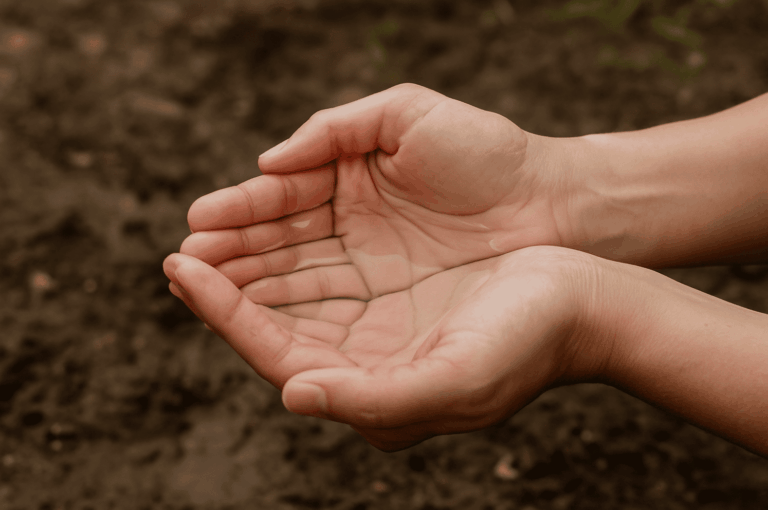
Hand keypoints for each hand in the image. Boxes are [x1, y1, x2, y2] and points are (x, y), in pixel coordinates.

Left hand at [162, 246, 599, 450]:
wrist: (580, 304)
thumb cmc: (528, 343)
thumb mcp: (456, 378)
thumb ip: (374, 400)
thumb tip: (293, 394)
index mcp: (375, 396)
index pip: (279, 357)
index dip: (226, 316)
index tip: (182, 270)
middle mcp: (369, 369)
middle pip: (278, 330)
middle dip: (227, 293)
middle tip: (180, 251)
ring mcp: (381, 334)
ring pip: (298, 301)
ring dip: (254, 269)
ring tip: (209, 238)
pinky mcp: (395, 300)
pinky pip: (328, 277)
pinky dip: (292, 255)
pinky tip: (269, 234)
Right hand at [179, 83, 576, 297]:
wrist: (552, 204)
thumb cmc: (486, 154)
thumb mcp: (409, 116)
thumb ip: (335, 129)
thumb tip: (268, 162)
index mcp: (348, 180)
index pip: (280, 202)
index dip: (238, 214)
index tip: (196, 226)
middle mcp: (350, 230)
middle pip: (277, 248)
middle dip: (230, 258)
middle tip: (183, 268)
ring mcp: (368, 272)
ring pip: (294, 283)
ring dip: (247, 290)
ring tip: (199, 294)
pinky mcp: (390, 309)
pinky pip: (330, 314)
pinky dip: (289, 316)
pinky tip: (254, 318)